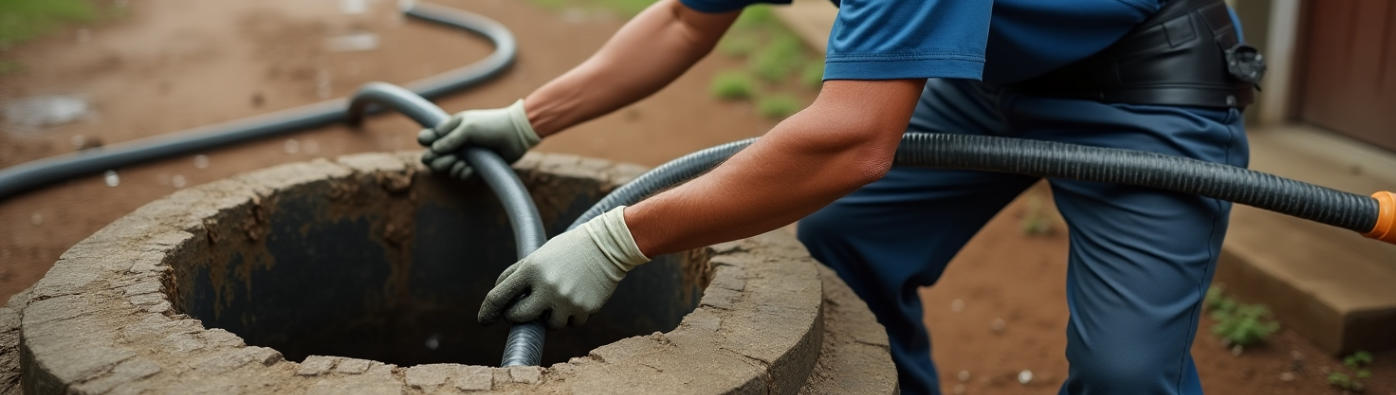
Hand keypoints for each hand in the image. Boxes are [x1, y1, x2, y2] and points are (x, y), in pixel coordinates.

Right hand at [418, 99, 539, 178]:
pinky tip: (474, 169)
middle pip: (435, 159)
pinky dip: (467, 174)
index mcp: (451, 129)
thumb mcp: (468, 128)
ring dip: (455, 169)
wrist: (516, 134)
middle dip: (441, 162)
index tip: (434, 149)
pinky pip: (464, 177)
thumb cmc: (491, 126)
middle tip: (453, 159)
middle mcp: (456, 144)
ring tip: (466, 164)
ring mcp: (467, 156)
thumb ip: (449, 139)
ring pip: (450, 170)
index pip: (428, 140)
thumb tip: (432, 150)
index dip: (428, 147)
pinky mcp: (477, 168)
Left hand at [478, 206, 649, 328]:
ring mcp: (567, 300)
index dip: (487, 311)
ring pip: (549, 324)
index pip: (499, 296)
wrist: (608, 245)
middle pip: (519, 317)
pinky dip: (572, 315)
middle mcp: (547, 286)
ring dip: (551, 315)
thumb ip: (518, 274)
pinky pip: (572, 323)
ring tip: (561, 297)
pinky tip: (579, 297)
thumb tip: (498, 298)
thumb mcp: (539, 255)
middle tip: (522, 311)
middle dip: (517, 316)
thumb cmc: (568, 249)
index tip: (483, 320)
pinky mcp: (585, 308)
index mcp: (531, 269)